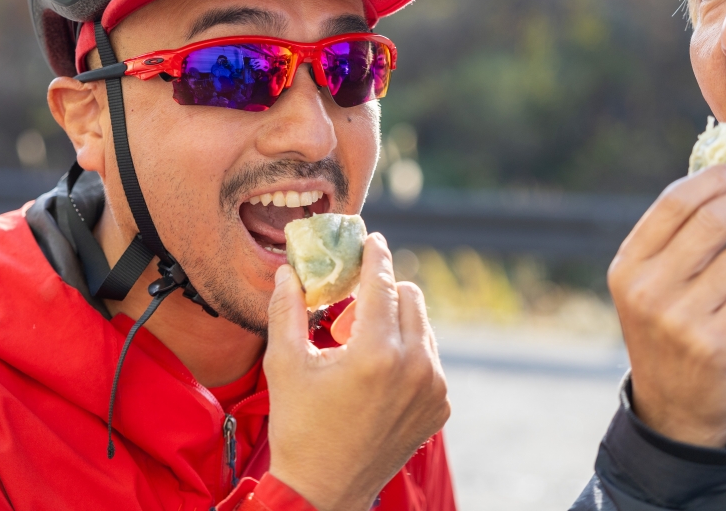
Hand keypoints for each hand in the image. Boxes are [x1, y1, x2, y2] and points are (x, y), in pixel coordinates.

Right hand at [264, 233, 449, 510]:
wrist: (324, 491)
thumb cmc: (299, 427)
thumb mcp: (285, 364)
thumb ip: (287, 310)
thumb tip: (287, 271)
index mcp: (375, 352)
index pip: (382, 283)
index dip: (375, 256)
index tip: (372, 240)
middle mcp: (414, 366)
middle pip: (410, 297)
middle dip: (383, 292)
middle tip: (355, 306)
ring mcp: (433, 387)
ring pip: (424, 326)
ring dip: (397, 323)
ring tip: (362, 345)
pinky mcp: (440, 405)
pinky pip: (430, 359)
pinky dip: (409, 354)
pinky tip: (379, 374)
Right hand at [608, 165, 725, 448]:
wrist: (673, 412)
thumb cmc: (669, 336)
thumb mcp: (650, 288)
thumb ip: (674, 243)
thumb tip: (725, 183)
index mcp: (629, 266)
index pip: (674, 203)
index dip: (715, 178)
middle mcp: (648, 289)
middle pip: (713, 221)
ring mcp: (679, 318)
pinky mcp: (713, 345)